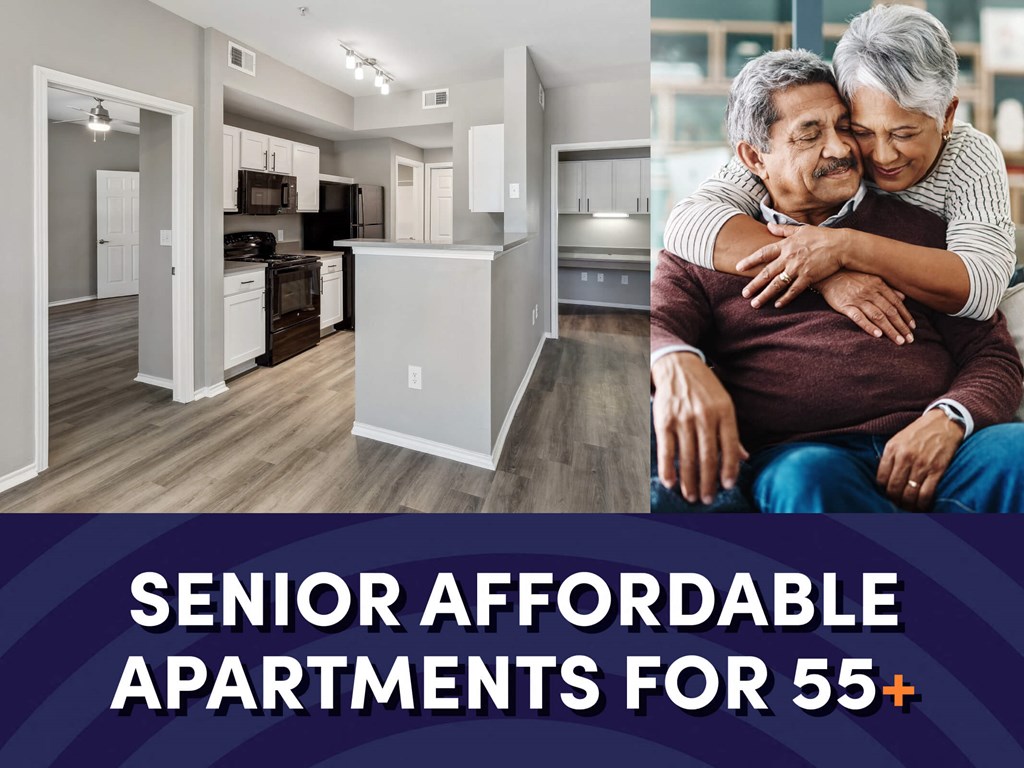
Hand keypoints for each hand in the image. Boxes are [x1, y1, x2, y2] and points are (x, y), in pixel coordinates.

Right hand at [651, 353, 748, 503]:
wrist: (677, 365)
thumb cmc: (704, 388)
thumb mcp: (724, 404)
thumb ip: (732, 433)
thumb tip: (744, 459)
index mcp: (724, 412)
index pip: (730, 447)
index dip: (729, 470)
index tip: (727, 487)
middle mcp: (705, 416)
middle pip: (708, 457)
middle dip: (708, 482)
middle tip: (707, 499)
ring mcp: (683, 419)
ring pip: (687, 457)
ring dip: (689, 481)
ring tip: (691, 496)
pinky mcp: (664, 420)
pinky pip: (667, 450)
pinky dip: (668, 468)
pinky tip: (671, 482)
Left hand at [736, 223, 847, 308]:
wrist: (841, 245)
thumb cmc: (821, 236)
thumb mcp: (801, 229)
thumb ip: (783, 230)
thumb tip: (768, 225)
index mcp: (786, 245)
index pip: (763, 253)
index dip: (750, 260)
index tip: (738, 267)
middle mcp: (789, 257)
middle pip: (767, 273)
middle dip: (754, 284)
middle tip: (744, 294)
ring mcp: (798, 268)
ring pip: (777, 284)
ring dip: (765, 295)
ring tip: (755, 303)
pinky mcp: (809, 277)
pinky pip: (794, 290)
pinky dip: (785, 298)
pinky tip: (777, 305)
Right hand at [816, 271, 915, 344]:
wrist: (827, 274)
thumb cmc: (850, 276)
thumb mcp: (871, 278)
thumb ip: (887, 288)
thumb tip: (903, 297)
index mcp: (878, 285)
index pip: (896, 303)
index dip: (906, 316)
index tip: (913, 327)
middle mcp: (871, 292)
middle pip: (890, 312)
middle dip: (901, 326)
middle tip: (910, 339)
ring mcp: (858, 299)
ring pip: (878, 316)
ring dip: (890, 329)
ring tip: (899, 341)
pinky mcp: (845, 306)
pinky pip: (859, 317)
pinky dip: (869, 326)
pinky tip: (878, 335)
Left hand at [876, 410, 964, 510]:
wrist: (944, 422)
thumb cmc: (919, 432)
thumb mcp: (898, 439)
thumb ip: (890, 457)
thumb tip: (882, 479)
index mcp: (892, 449)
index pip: (881, 478)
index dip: (882, 490)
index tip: (886, 494)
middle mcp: (905, 457)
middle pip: (894, 488)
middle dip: (894, 500)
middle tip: (896, 504)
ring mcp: (922, 465)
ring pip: (909, 494)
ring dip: (907, 505)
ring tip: (907, 507)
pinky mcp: (937, 470)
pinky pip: (927, 493)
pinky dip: (922, 504)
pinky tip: (921, 506)